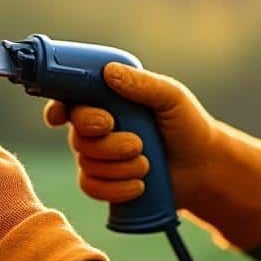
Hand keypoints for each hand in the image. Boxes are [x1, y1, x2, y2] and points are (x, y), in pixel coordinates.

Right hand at [43, 62, 260, 249]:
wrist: (203, 168)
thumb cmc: (187, 126)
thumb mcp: (171, 98)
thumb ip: (142, 84)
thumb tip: (108, 72)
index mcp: (107, 100)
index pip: (69, 99)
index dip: (57, 108)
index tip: (60, 116)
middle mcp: (97, 126)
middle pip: (76, 134)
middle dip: (105, 142)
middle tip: (136, 143)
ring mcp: (99, 156)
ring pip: (86, 163)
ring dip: (119, 166)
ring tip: (148, 164)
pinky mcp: (104, 183)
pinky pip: (91, 187)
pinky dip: (115, 188)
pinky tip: (139, 185)